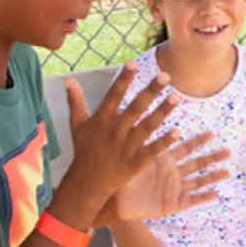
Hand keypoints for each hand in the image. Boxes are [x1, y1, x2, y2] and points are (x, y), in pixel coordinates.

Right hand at [63, 62, 180, 203]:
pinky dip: (164, 142)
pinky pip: (152, 150)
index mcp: (101, 119)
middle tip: (165, 76)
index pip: (113, 95)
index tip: (134, 63)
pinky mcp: (135, 163)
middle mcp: (115, 131)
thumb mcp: (77, 124)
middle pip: (135, 108)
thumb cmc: (83, 150)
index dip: (123, 79)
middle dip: (150, 92)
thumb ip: (75, 100)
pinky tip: (178, 131)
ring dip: (162, 112)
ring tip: (177, 97)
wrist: (86, 183)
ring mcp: (126, 148)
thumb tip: (68, 78)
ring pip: (147, 127)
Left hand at [114, 132, 230, 220]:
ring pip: (197, 181)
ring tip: (227, 172)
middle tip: (229, 151)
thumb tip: (144, 116)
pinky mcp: (171, 204)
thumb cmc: (121, 177)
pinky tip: (215, 194)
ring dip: (212, 176)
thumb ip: (143, 141)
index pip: (185, 148)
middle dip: (212, 157)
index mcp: (163, 160)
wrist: (115, 200)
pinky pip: (190, 200)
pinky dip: (202, 197)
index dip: (198, 141)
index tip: (212, 133)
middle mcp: (171, 173)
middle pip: (196, 163)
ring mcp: (173, 189)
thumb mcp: (134, 156)